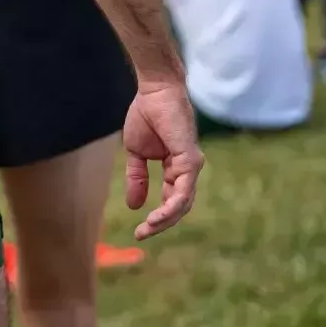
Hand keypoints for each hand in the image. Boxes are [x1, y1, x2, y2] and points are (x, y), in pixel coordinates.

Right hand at [122, 80, 202, 240]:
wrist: (153, 91)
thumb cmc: (146, 115)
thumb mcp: (136, 153)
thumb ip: (137, 178)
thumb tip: (134, 205)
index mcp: (176, 168)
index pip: (172, 200)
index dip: (157, 217)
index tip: (139, 230)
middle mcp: (187, 170)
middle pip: (179, 206)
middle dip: (161, 223)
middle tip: (142, 234)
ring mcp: (191, 165)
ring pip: (183, 202)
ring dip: (166, 218)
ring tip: (148, 228)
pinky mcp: (190, 159)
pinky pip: (183, 189)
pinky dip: (172, 205)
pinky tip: (159, 215)